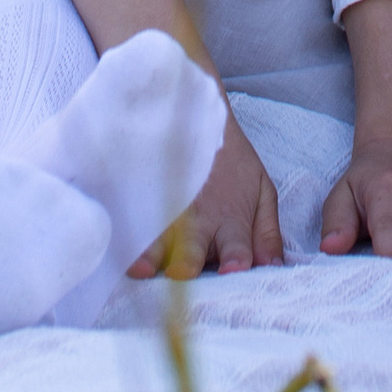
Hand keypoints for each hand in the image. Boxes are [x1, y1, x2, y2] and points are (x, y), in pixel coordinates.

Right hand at [132, 107, 282, 277]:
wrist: (200, 118)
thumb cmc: (234, 164)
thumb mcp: (262, 191)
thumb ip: (268, 234)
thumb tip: (274, 269)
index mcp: (230, 222)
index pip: (236, 249)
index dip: (236, 258)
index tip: (233, 268)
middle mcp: (199, 223)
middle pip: (193, 249)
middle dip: (188, 262)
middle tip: (182, 272)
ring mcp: (170, 213)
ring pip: (158, 240)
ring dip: (151, 255)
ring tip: (140, 269)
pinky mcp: (148, 203)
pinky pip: (136, 224)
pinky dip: (126, 238)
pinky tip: (117, 248)